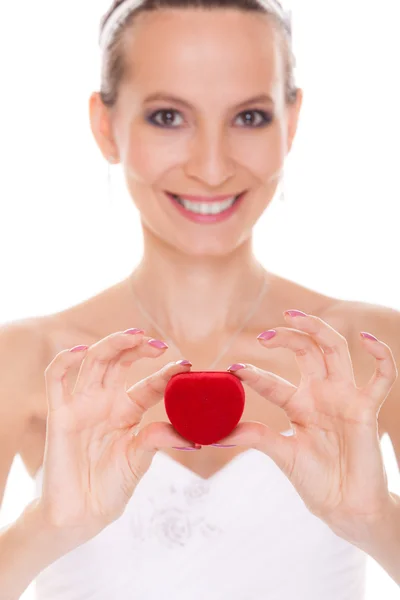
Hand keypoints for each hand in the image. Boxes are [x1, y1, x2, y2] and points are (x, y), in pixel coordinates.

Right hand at [38, 330, 195, 547]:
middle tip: (158, 344)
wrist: (80, 516)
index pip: (148, 383)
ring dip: (112, 344)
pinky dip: (64, 360)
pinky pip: (55, 380)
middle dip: (137, 347)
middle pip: (120, 361)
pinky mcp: (59, 415)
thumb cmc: (110, 489)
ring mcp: (82, 406)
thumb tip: (188, 434)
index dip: (166, 372)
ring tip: (134, 336)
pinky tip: (81, 350)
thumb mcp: (139, 461)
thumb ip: (157, 441)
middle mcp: (105, 402)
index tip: (187, 366)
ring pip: (94, 361)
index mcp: (127, 412)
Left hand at [221, 310, 397, 546]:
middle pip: (306, 351)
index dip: (253, 374)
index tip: (232, 370)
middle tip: (263, 336)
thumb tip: (220, 433)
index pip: (273, 381)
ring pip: (335, 350)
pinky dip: (380, 356)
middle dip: (287, 337)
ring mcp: (344, 398)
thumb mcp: (283, 454)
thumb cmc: (316, 482)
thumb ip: (257, 438)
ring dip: (317, 329)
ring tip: (294, 317)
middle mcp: (320, 394)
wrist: (345, 508)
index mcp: (298, 405)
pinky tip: (366, 338)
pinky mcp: (367, 409)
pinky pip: (381, 377)